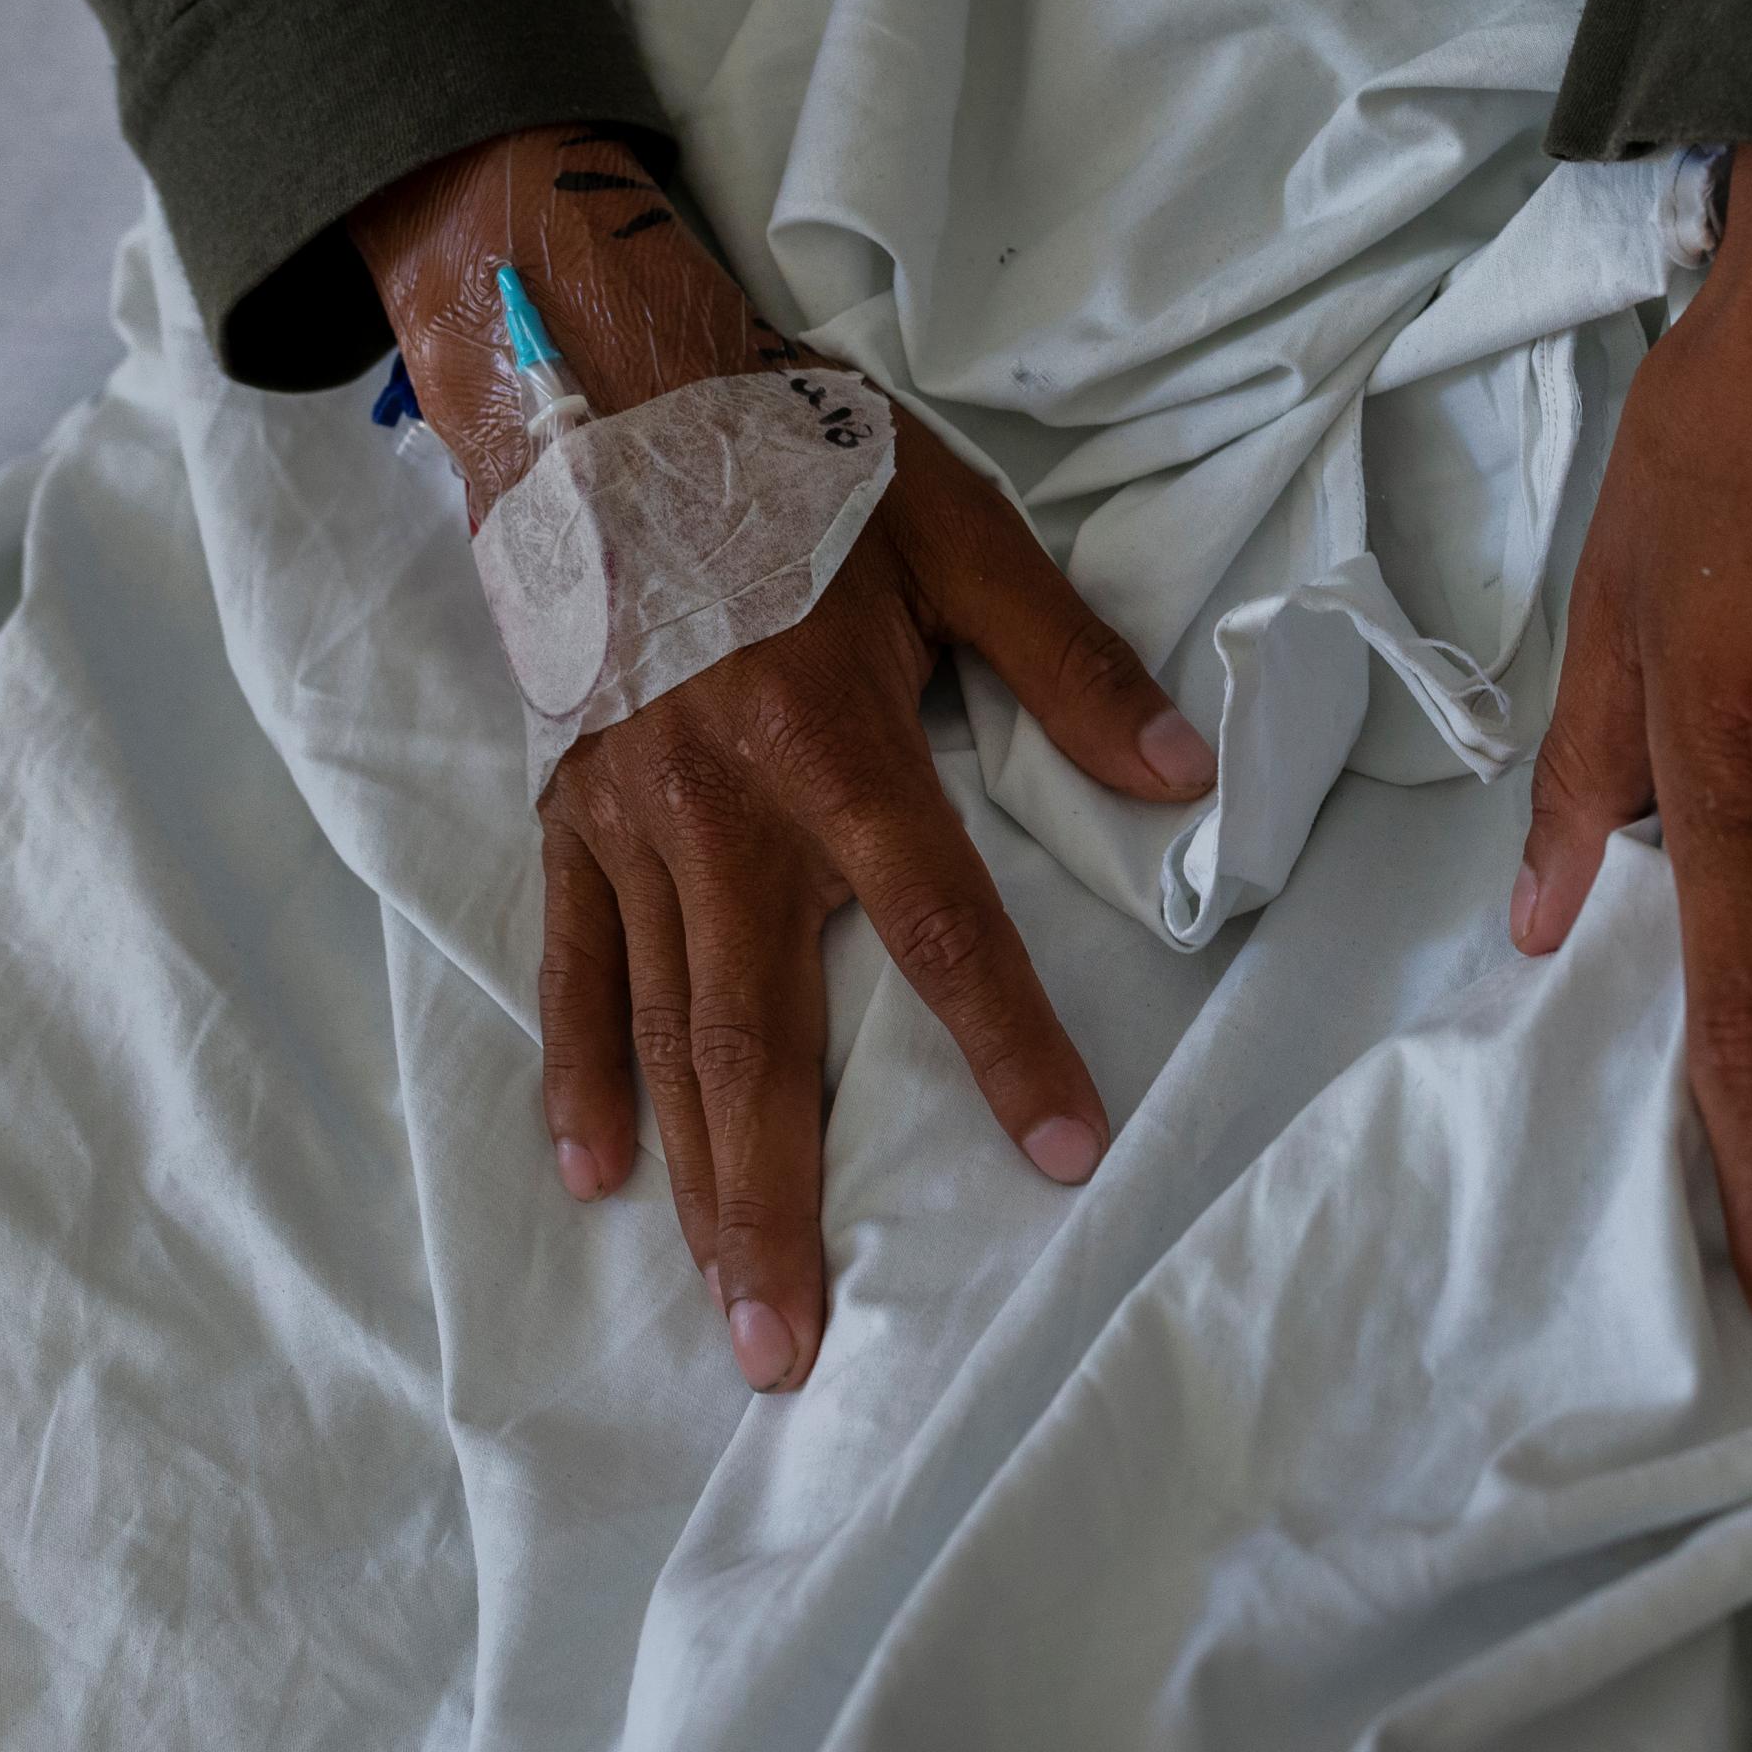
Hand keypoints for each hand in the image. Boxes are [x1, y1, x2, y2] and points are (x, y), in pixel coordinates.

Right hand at [352, 129, 1215, 1390]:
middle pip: (760, 1036)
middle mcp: (724, 811)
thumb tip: (1183, 768)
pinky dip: (580, 1067)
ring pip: (665, 1029)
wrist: (607, 398)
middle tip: (799, 1353)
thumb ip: (1064, 661)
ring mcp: (631, 822)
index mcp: (834, 745)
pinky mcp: (568, 810)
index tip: (1061, 1159)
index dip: (1006, 1045)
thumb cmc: (798, 465)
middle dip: (784, 1201)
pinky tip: (594, 1171)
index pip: (940, 929)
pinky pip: (571, 960)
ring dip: (696, 1177)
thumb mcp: (958, 536)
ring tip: (727, 1308)